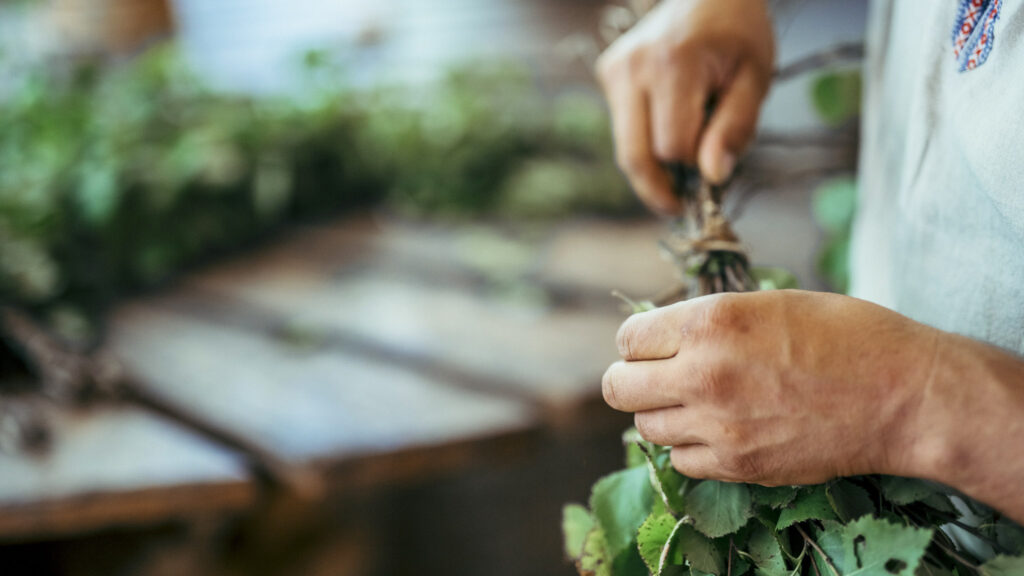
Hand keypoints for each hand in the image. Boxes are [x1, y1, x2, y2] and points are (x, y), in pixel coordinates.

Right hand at [595, 0, 774, 213]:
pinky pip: (623, 128)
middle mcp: (633, 67)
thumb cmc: (737, 33)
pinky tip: (667, 125)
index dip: (695, 165)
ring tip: (682, 158)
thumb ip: (735, 129)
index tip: (715, 165)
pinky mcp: (608, 74)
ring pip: (625, 147)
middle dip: (658, 187)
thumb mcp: (754, 78)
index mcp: (674, 64)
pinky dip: (645, 140)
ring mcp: (615, 70)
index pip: (672, 147)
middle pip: (634, 156)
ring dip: (653, 164)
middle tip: (679, 204)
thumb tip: (712, 177)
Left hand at [601, 290, 940, 485]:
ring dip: (662, 414)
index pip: (628, 338)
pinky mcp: (738, 465)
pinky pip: (681, 461)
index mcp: (710, 321)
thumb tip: (665, 338)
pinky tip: (719, 430)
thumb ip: (709, 322)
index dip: (641, 340)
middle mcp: (703, 373)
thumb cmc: (847, 335)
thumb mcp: (768, 303)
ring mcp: (718, 425)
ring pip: (646, 427)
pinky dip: (691, 447)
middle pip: (619, 388)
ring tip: (697, 402)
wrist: (906, 395)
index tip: (658, 345)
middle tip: (660, 376)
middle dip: (633, 379)